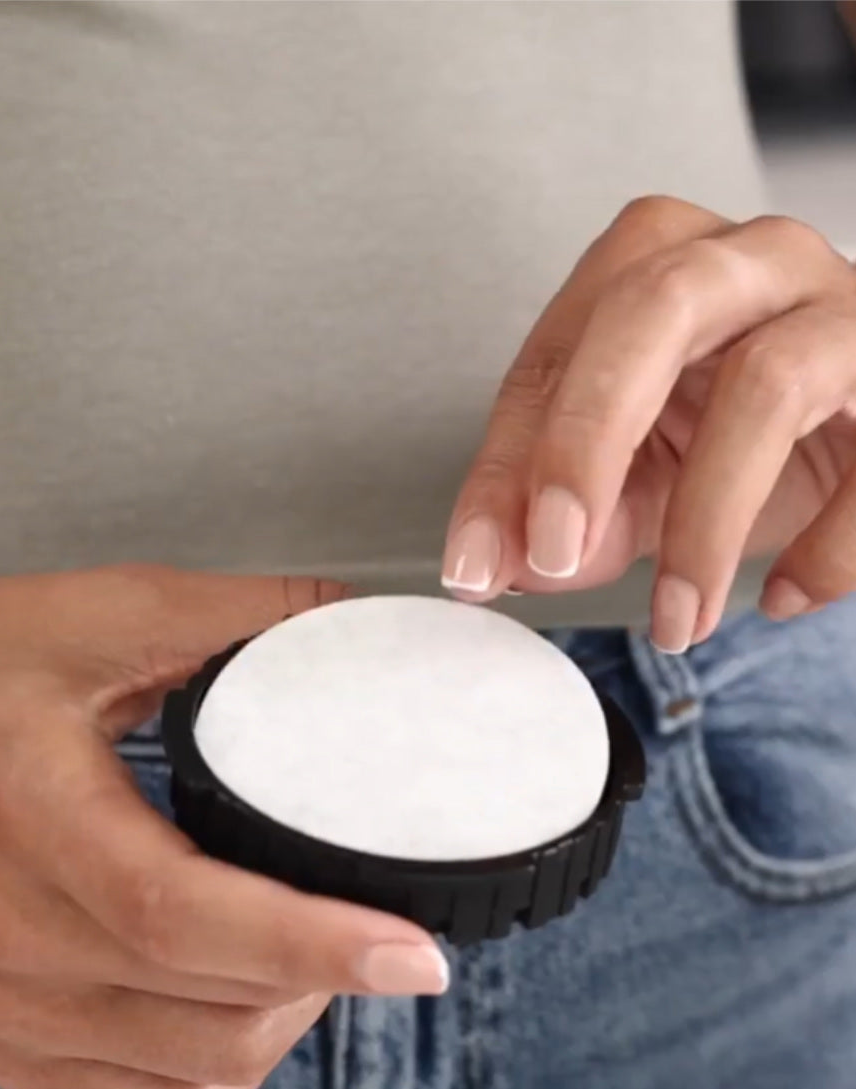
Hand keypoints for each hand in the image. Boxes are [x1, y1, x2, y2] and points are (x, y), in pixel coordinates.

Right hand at [0, 568, 446, 1088]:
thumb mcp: (88, 617)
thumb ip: (233, 618)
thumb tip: (350, 622)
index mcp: (32, 824)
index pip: (187, 919)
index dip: (315, 943)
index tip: (415, 952)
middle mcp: (15, 944)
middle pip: (214, 1014)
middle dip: (328, 979)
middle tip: (378, 921)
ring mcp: (6, 1014)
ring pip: (195, 1078)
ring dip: (283, 1027)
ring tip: (314, 957)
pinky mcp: (5, 1047)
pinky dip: (220, 1075)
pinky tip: (241, 1011)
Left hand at [443, 196, 855, 650]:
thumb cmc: (748, 435)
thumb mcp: (646, 475)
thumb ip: (573, 513)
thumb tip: (497, 566)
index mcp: (663, 263)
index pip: (560, 348)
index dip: (510, 462)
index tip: (477, 564)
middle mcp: (756, 259)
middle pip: (656, 309)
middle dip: (587, 441)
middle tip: (555, 554)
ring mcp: (846, 309)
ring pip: (769, 382)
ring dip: (706, 523)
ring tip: (676, 622)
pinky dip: (826, 548)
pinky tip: (782, 597)